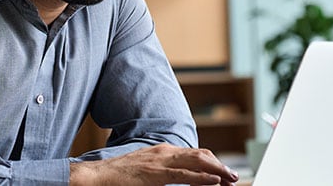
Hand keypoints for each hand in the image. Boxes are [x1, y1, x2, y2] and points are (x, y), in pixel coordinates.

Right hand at [70, 143, 238, 185]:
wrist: (98, 176)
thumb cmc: (119, 176)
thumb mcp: (146, 170)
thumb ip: (163, 171)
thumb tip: (179, 178)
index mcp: (163, 151)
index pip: (195, 153)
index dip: (213, 162)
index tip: (225, 174)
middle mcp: (164, 152)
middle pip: (201, 155)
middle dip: (220, 166)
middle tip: (234, 178)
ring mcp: (160, 161)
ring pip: (197, 162)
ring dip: (217, 171)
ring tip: (230, 179)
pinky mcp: (156, 174)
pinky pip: (184, 175)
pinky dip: (202, 178)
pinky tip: (215, 182)